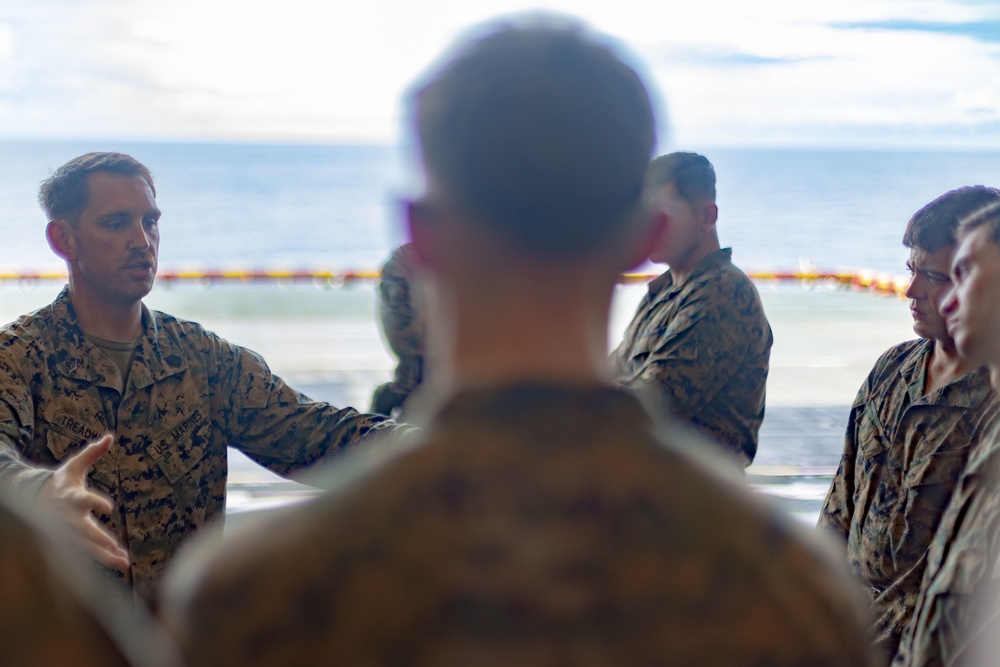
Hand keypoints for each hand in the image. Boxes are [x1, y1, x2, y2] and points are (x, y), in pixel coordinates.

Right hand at [42, 434, 129, 571]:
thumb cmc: (62, 481)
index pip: (82, 500)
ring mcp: (68, 532)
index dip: (94, 503)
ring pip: (86, 547)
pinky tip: (121, 563)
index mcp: (70, 497)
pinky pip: (88, 553)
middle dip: (97, 538)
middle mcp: (68, 517)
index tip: (108, 507)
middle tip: (113, 544)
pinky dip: (104, 559)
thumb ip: (92, 453)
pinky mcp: (72, 541)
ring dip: (104, 555)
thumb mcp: (75, 466)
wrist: (37, 500)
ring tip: (124, 562)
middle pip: (82, 530)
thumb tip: (110, 437)